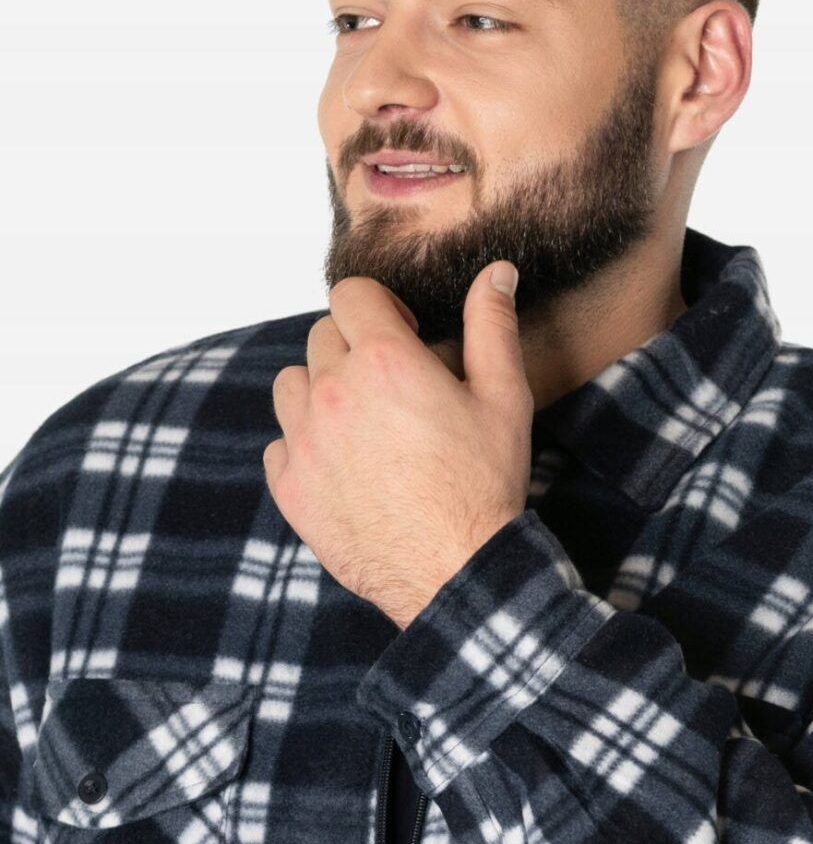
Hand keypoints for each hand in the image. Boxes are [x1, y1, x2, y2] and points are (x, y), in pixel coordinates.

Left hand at [262, 262, 531, 628]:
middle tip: (391, 382)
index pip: (350, 294)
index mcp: (383, 360)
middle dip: (354, 345)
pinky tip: (341, 463)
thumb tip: (496, 273)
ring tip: (360, 419)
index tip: (402, 331)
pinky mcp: (291, 487)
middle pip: (321, 336)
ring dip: (320, 390)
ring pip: (290, 384)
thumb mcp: (503, 397)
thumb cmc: (483, 484)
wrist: (456, 570)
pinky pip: (277, 444)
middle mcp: (333, 392)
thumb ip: (492, 325)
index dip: (378, 305)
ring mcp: (304, 441)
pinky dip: (302, 445)